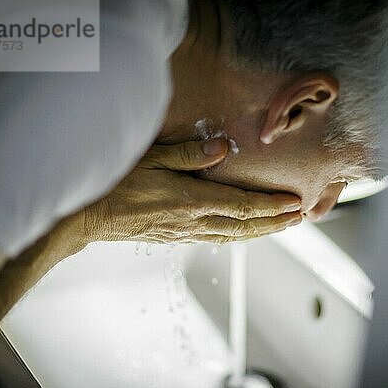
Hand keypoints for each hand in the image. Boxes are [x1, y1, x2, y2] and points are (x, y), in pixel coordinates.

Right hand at [83, 138, 301, 243]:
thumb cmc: (116, 184)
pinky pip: (216, 238)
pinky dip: (239, 235)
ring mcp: (185, 233)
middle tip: (299, 216)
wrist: (88, 217)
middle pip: (244, 225)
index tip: (293, 204)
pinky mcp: (176, 238)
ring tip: (282, 225)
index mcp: (190, 200)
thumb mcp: (151, 158)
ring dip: (261, 231)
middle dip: (275, 221)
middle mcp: (193, 221)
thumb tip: (223, 149)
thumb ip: (189, 154)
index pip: (242, 206)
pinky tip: (245, 232)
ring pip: (233, 235)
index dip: (271, 206)